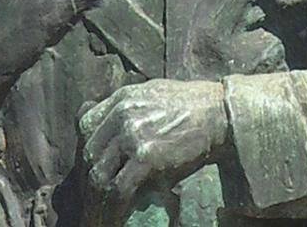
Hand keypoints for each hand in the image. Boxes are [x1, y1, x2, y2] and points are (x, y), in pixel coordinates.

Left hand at [78, 79, 228, 221]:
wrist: (220, 113)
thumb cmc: (194, 106)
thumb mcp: (154, 93)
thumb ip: (131, 107)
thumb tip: (116, 131)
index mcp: (122, 98)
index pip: (86, 125)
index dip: (86, 149)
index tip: (91, 168)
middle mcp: (122, 114)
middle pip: (90, 153)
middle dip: (88, 180)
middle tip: (92, 200)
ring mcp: (132, 135)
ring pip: (99, 174)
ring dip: (96, 201)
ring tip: (97, 217)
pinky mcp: (146, 157)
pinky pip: (118, 189)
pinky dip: (112, 209)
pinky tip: (112, 220)